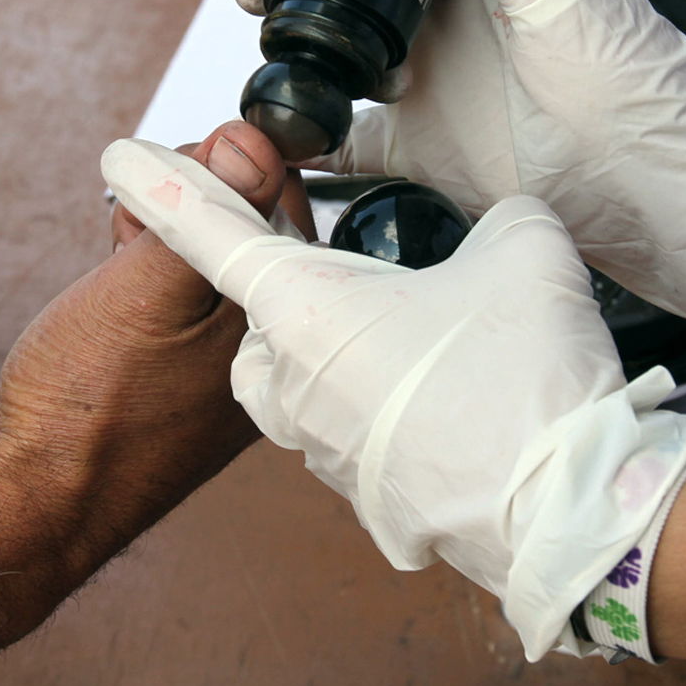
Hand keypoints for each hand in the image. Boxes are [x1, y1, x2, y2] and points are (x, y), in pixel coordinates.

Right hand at [0, 121, 313, 570]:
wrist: (39, 503)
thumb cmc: (85, 404)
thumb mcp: (147, 288)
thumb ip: (207, 215)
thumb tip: (255, 143)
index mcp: (280, 321)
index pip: (278, 199)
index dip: (218, 166)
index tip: (167, 169)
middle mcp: (271, 345)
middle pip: (246, 228)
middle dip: (187, 202)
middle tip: (129, 220)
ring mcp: (234, 365)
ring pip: (213, 264)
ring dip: (165, 239)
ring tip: (116, 251)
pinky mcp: (197, 380)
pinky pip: (193, 307)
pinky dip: (157, 282)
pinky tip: (117, 289)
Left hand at [103, 137, 685, 659]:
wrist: (563, 528)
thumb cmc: (526, 391)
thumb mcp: (522, 255)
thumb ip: (487, 213)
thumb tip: (489, 219)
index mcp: (301, 308)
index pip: (210, 229)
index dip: (169, 186)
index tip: (122, 157)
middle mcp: (284, 376)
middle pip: (262, 290)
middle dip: (290, 255)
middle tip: (352, 240)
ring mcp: (309, 436)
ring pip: (299, 352)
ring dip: (339, 328)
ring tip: (426, 324)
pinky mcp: (347, 481)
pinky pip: (337, 406)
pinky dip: (369, 383)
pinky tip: (438, 383)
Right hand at [235, 0, 685, 321]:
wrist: (657, 177)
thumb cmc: (629, 70)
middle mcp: (440, 21)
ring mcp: (424, 85)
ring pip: (333, 51)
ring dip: (291, 38)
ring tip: (272, 31)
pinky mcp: (418, 150)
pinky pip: (345, 140)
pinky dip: (305, 131)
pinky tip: (276, 121)